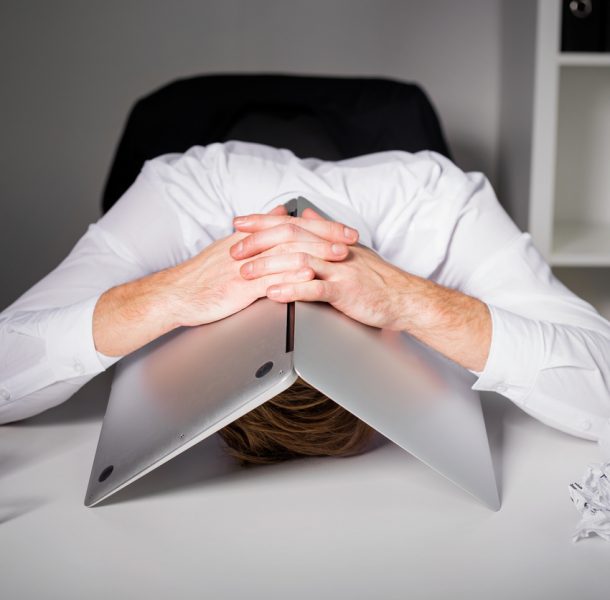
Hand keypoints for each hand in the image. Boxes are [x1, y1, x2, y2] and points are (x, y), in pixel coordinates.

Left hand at [233, 208, 491, 370]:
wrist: (402, 297)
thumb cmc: (374, 278)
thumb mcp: (348, 249)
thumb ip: (323, 232)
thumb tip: (305, 216)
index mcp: (329, 240)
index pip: (291, 223)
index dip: (262, 222)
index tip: (238, 222)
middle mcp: (332, 249)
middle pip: (289, 237)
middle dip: (258, 242)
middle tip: (234, 249)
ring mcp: (339, 269)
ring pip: (298, 260)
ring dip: (268, 265)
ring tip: (245, 272)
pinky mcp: (345, 291)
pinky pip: (314, 289)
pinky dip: (291, 289)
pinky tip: (273, 293)